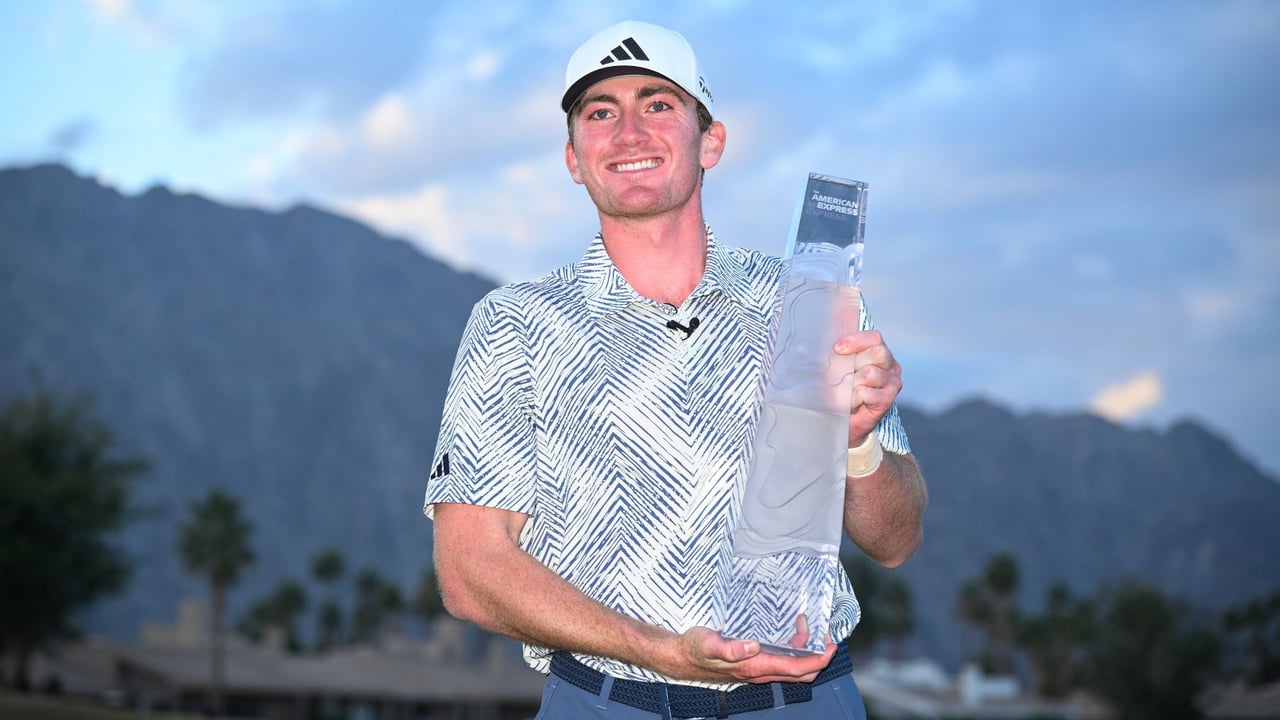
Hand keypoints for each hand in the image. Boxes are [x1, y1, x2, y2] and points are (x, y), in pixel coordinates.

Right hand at [676, 623, 836, 683]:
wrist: (683, 657)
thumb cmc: (696, 649)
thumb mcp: (709, 644)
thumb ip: (730, 648)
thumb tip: (753, 646)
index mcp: (755, 667)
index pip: (796, 668)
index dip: (817, 659)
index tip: (831, 645)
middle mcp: (760, 672)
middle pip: (801, 673)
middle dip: (818, 656)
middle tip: (825, 635)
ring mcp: (758, 670)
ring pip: (792, 668)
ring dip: (805, 651)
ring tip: (805, 626)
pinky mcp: (754, 665)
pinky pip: (782, 663)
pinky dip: (793, 650)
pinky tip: (789, 634)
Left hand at [834, 329, 901, 445]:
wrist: (845, 421)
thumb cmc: (841, 391)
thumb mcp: (837, 369)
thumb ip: (835, 355)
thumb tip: (811, 346)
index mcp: (880, 353)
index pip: (875, 338)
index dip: (856, 341)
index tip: (838, 348)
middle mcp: (891, 366)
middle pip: (878, 353)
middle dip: (855, 362)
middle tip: (843, 375)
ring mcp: (892, 383)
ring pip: (871, 373)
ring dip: (852, 383)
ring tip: (846, 391)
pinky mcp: (888, 399)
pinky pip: (866, 392)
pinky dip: (852, 397)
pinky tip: (850, 402)